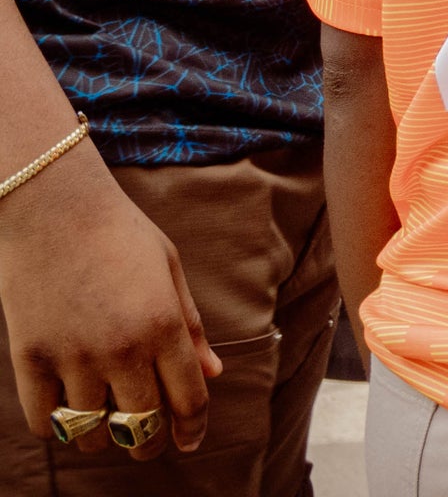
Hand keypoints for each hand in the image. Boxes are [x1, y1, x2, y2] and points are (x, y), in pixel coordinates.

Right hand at [0, 144, 218, 458]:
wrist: (55, 208)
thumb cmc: (121, 233)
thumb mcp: (169, 270)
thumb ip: (191, 325)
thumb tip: (214, 373)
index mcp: (163, 324)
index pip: (187, 397)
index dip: (192, 428)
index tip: (190, 441)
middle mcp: (121, 349)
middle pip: (141, 425)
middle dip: (150, 443)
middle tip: (149, 443)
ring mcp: (72, 358)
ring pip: (92, 431)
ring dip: (104, 434)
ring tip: (109, 421)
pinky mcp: (29, 361)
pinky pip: (45, 421)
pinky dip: (58, 426)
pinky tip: (70, 412)